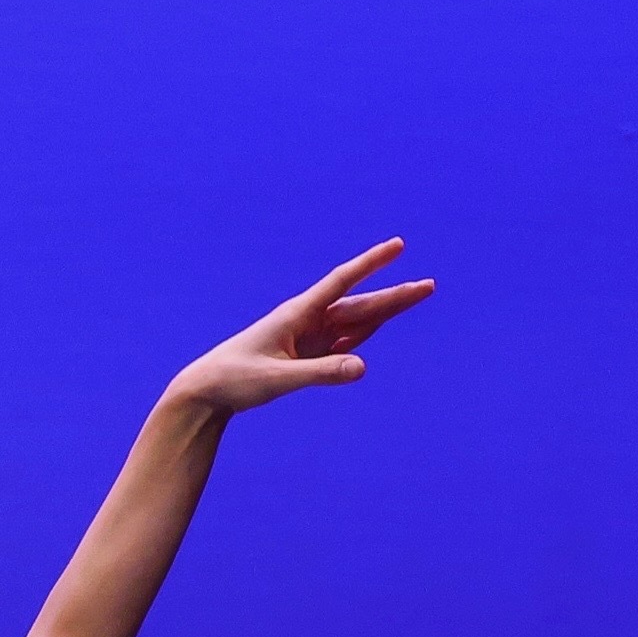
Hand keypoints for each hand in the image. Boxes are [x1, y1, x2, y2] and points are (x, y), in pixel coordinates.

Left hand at [170, 239, 433, 416]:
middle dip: (395, 295)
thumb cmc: (237, 380)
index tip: (398, 245)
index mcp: (298, 314)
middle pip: (359, 305)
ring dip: (384, 310)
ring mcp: (306, 338)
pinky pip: (340, 343)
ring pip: (353, 322)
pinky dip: (361, 336)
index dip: (371, 264)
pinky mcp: (303, 356)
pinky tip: (377, 325)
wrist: (207, 392)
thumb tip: (363, 369)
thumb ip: (321, 374)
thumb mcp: (280, 379)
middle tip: (430, 286)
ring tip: (417, 294)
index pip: (342, 282)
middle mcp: (306, 321)